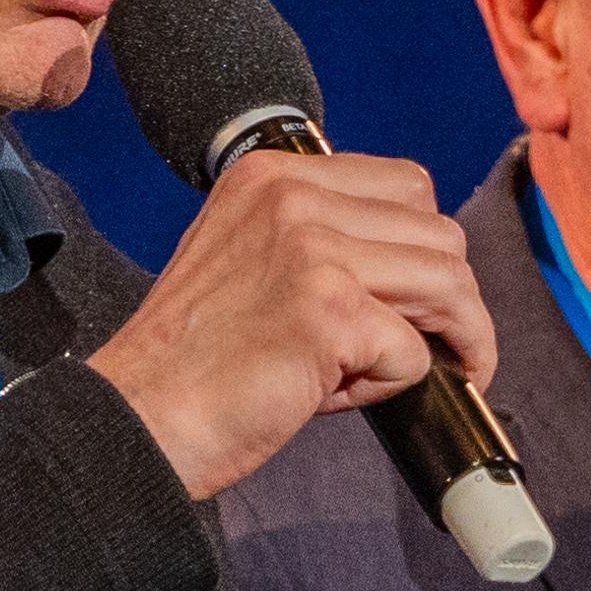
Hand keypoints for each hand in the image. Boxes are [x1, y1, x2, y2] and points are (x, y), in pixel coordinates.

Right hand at [89, 151, 499, 505]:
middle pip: (440, 232)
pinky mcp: (330, 311)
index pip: (406, 184)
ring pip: (447, 284)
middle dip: (450, 299)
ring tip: (394, 374)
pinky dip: (392, 386)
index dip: (426, 246)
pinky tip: (339, 395)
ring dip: (443, 341)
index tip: (422, 296)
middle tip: (432, 348)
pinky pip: (415, 353)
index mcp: (272, 174)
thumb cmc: (196, 359)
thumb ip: (321, 241)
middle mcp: (293, 196)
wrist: (141, 416)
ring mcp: (313, 249)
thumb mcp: (250, 258)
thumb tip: (419, 272)